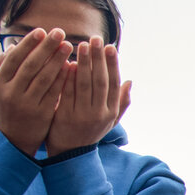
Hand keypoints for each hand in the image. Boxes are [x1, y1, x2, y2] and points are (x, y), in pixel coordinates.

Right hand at [0, 28, 71, 155]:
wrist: (12, 140)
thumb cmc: (4, 107)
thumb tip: (11, 47)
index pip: (14, 58)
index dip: (29, 44)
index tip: (41, 31)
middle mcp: (11, 93)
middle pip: (31, 65)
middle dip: (46, 47)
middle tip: (60, 32)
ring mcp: (27, 104)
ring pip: (44, 78)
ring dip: (57, 60)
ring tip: (69, 45)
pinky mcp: (42, 114)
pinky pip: (55, 92)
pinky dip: (63, 78)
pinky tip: (72, 66)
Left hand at [45, 38, 131, 156]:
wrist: (70, 155)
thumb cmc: (90, 132)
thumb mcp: (110, 121)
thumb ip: (121, 102)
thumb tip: (130, 81)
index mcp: (110, 112)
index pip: (114, 84)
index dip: (113, 64)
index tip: (110, 46)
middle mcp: (99, 114)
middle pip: (100, 81)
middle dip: (98, 59)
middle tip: (95, 39)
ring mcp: (81, 116)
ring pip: (83, 85)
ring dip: (82, 63)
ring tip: (80, 45)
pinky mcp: (64, 117)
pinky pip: (66, 92)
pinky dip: (67, 77)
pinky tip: (66, 62)